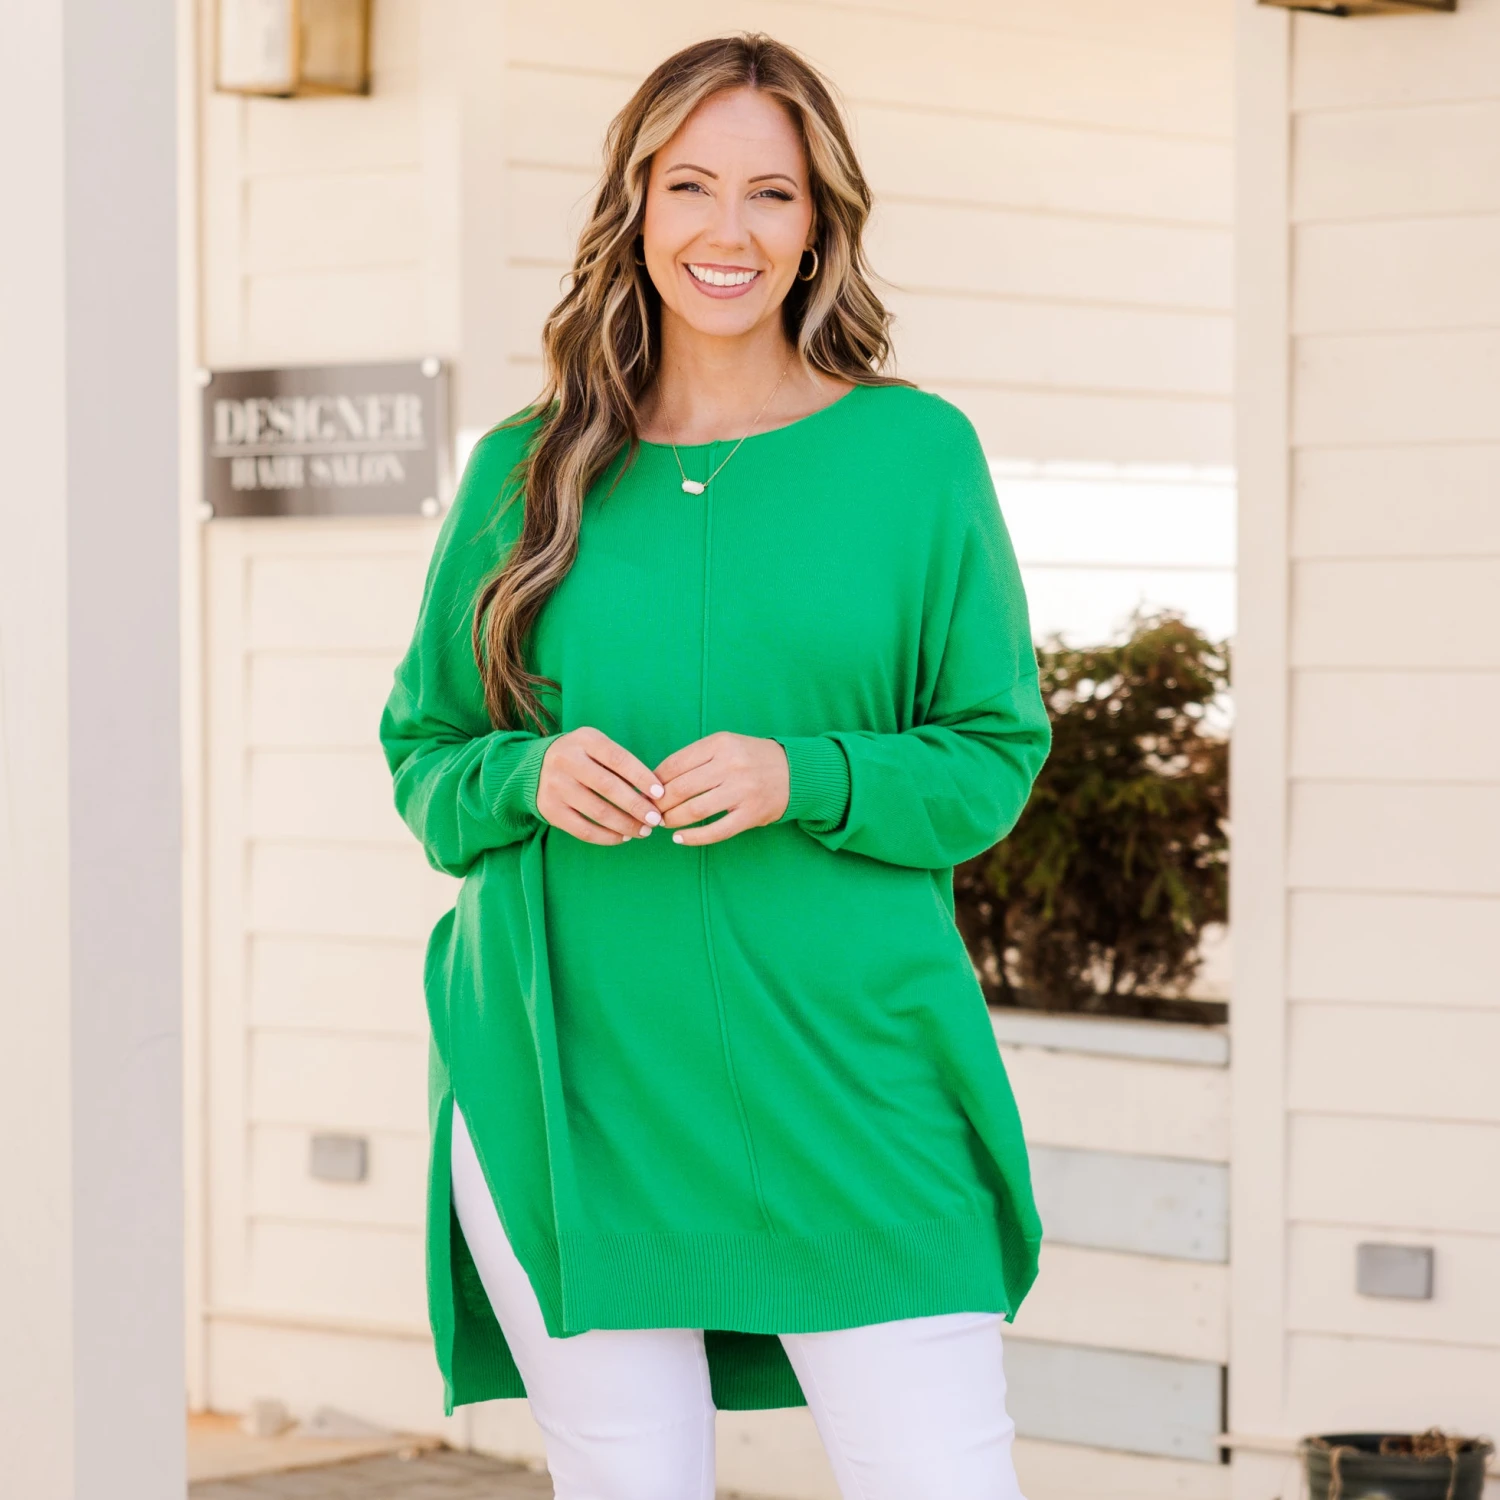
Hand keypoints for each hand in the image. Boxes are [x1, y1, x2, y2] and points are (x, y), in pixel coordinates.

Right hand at [536, 727, 664, 844]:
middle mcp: (566, 760)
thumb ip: (620, 763)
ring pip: (597, 812)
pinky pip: (582, 830)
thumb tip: (653, 793)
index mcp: (584, 740)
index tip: (660, 794)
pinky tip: (622, 837)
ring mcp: (555, 786)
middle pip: (608, 787)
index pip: (618, 759)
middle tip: (655, 819)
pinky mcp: (550, 809)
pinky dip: (607, 837)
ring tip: (643, 831)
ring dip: (625, 825)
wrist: (533, 767)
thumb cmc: (580, 757)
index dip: (641, 777)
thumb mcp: (595, 747)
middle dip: (636, 806)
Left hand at [654, 732, 789, 846]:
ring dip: (672, 820)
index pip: (674, 764)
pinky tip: (680, 839)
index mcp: (720, 743)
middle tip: (650, 812)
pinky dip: (694, 837)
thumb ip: (695, 759)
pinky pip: (716, 831)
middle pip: (680, 788)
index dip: (654, 781)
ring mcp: (742, 790)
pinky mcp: (751, 814)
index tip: (645, 792)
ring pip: (694, 810)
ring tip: (663, 823)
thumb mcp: (725, 746)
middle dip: (659, 804)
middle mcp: (731, 765)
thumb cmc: (751, 759)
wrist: (795, 771)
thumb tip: (655, 782)